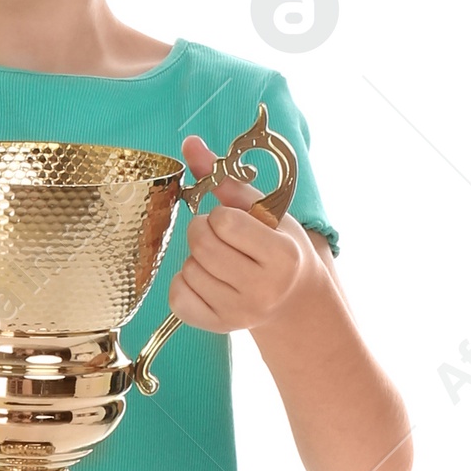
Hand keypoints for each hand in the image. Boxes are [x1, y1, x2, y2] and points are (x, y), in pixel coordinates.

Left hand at [170, 131, 328, 334]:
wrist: (293, 300)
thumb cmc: (277, 246)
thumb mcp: (263, 209)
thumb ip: (225, 177)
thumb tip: (189, 143)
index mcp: (282, 256)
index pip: (225, 222)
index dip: (220, 215)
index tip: (232, 221)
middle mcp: (263, 290)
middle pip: (201, 245)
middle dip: (202, 231)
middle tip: (218, 236)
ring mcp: (239, 313)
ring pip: (188, 270)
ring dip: (195, 258)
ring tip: (219, 260)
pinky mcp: (218, 327)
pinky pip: (177, 298)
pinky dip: (184, 283)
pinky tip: (205, 279)